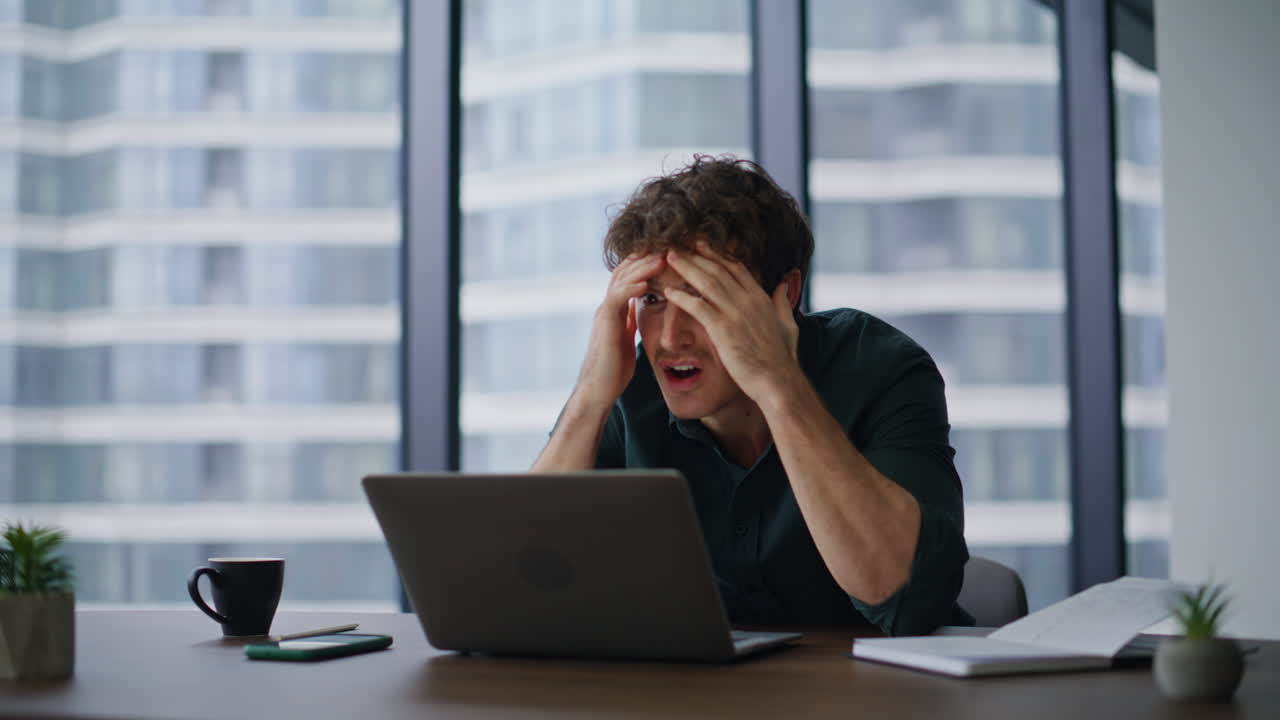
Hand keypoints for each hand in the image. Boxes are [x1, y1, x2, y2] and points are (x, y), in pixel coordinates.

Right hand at [575, 253, 665, 408]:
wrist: (597, 390)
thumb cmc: (613, 368)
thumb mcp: (626, 337)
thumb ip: (630, 320)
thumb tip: (640, 308)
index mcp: (615, 308)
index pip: (629, 275)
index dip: (645, 262)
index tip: (668, 253)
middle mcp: (607, 306)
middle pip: (624, 271)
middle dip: (645, 257)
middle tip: (667, 245)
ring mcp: (604, 314)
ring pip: (620, 281)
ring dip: (641, 268)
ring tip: (660, 257)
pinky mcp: (605, 326)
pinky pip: (616, 301)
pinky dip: (630, 290)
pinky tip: (645, 284)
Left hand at [663, 243, 800, 402]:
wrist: (777, 381)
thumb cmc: (782, 358)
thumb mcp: (788, 325)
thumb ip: (782, 303)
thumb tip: (783, 285)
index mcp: (761, 297)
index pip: (736, 268)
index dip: (717, 255)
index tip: (702, 245)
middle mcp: (748, 300)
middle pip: (718, 270)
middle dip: (696, 256)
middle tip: (678, 245)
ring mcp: (735, 313)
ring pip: (706, 282)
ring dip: (686, 268)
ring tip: (669, 257)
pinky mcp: (722, 329)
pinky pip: (698, 307)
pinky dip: (682, 297)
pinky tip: (668, 292)